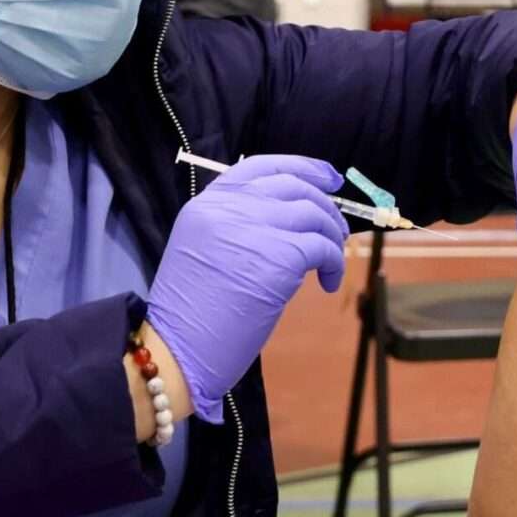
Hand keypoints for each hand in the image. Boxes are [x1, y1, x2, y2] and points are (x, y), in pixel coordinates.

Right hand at [146, 155, 349, 422]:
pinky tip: (328, 284)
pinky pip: (323, 248)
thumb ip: (240, 227)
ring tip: (330, 264)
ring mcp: (253, 228)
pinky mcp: (278, 257)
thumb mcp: (205, 251)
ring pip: (313, 214)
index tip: (328, 178)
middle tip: (338, 232)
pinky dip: (334, 263)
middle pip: (294, 186)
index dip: (303, 167)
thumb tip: (293, 223)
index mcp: (208, 203)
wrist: (178, 350)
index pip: (262, 166)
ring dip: (333, 236)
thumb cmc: (190, 315)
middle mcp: (230, 207)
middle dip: (325, 206)